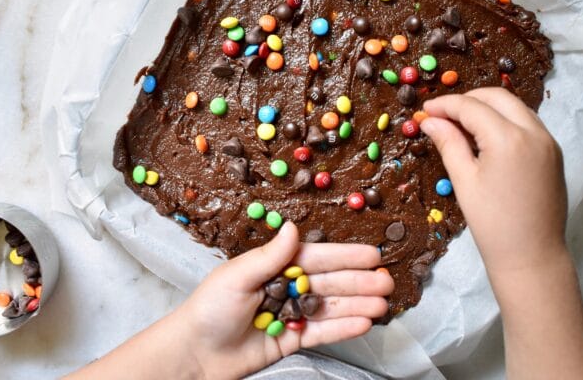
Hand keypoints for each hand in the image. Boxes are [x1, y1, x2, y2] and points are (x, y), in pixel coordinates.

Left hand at [175, 222, 393, 378]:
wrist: (195, 353)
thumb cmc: (209, 309)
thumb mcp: (236, 277)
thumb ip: (269, 256)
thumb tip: (294, 227)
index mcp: (275, 267)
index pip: (316, 258)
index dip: (344, 256)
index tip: (371, 254)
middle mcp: (287, 288)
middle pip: (330, 283)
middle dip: (359, 282)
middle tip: (387, 281)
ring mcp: (292, 314)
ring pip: (331, 307)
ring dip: (357, 305)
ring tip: (383, 304)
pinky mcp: (293, 340)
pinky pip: (322, 332)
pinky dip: (343, 328)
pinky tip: (363, 322)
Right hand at [420, 87, 567, 276]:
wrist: (532, 256)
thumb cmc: (493, 224)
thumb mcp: (464, 181)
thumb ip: (448, 143)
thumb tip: (430, 121)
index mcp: (508, 139)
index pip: (471, 107)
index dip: (445, 105)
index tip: (425, 111)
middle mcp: (534, 132)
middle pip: (497, 97)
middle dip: (467, 100)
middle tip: (442, 115)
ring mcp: (548, 142)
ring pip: (514, 107)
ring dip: (487, 108)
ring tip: (461, 126)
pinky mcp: (553, 153)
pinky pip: (526, 123)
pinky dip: (504, 120)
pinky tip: (485, 138)